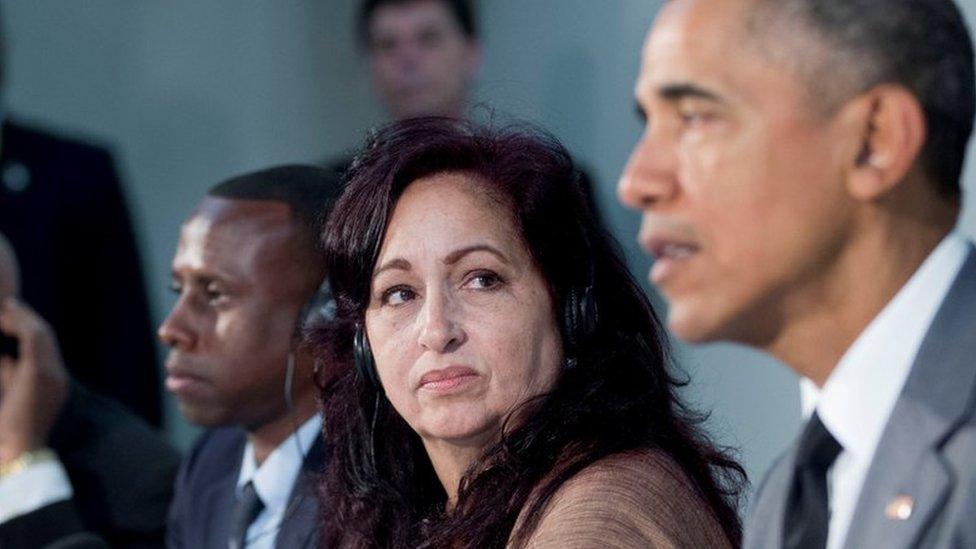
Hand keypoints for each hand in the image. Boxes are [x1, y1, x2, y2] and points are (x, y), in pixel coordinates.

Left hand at [0, 298, 67, 463]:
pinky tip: (5, 319)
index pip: (46, 350)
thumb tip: (5, 358)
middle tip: (11, 306)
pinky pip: (33, 338)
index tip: (13, 321)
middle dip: (28, 320)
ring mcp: (52, 373)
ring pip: (41, 334)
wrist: (20, 451)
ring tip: (6, 309)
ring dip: (23, 319)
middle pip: (46, 338)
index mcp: (54, 384)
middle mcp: (57, 376)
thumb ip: (11, 377)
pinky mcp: (40, 372)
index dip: (30, 332)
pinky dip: (20, 325)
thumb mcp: (11, 398)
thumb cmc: (11, 433)